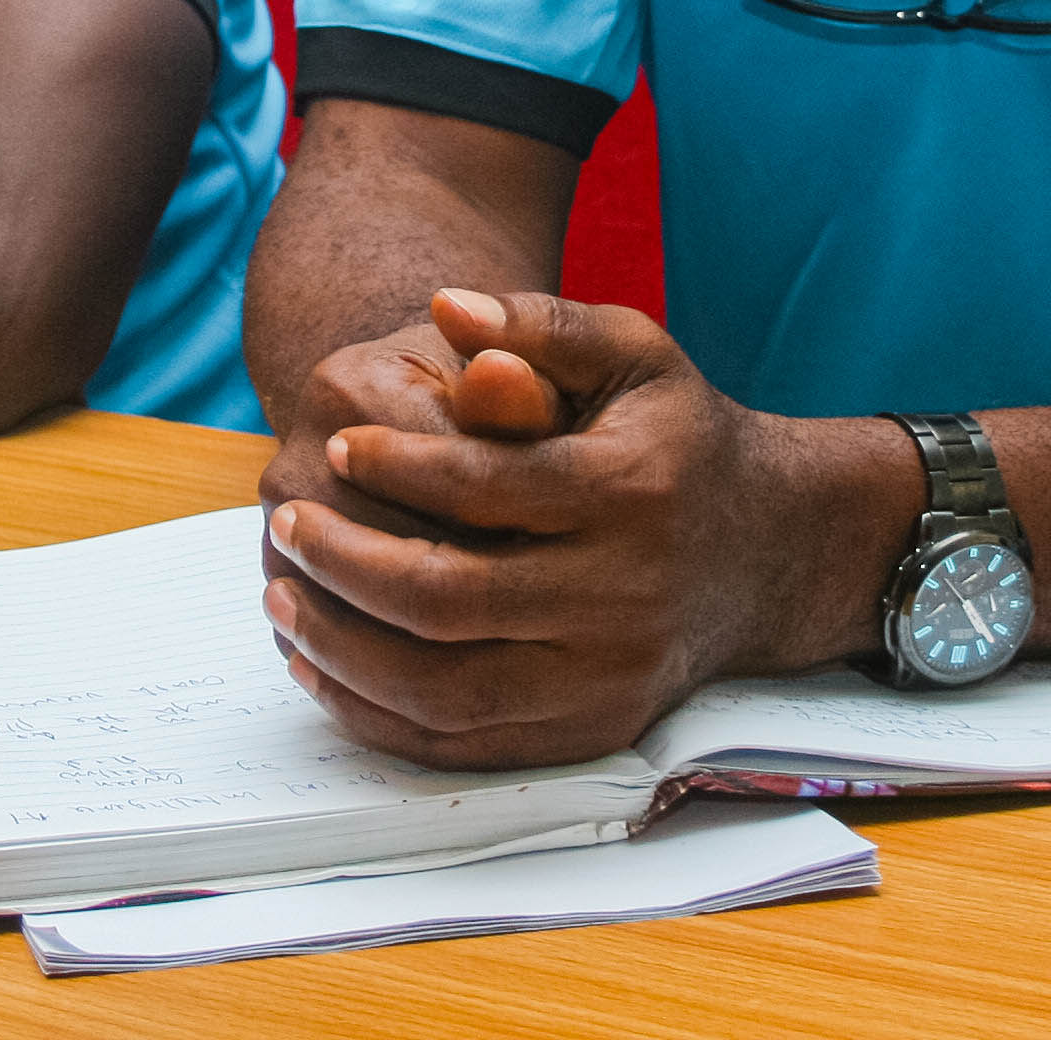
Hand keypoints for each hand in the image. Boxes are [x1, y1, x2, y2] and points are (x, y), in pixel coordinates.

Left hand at [259, 288, 877, 769]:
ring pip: (445, 689)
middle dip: (346, 562)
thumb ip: (541, 323)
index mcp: (629, 493)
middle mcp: (622, 596)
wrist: (767, 550)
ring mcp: (607, 678)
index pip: (483, 486)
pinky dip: (381, 716)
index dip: (394, 465)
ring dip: (345, 649)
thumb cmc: (678, 437)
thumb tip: (446, 305)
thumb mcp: (633, 354)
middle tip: (285, 520)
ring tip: (283, 598)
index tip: (333, 439)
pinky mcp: (591, 731)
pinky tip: (324, 667)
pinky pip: (464, 745)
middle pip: (449, 600)